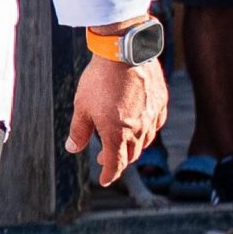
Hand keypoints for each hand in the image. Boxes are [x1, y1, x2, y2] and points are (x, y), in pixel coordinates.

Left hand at [65, 54, 167, 186]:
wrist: (124, 53)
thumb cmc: (99, 79)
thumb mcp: (81, 106)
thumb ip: (78, 131)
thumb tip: (72, 148)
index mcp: (117, 133)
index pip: (116, 163)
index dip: (109, 174)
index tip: (104, 179)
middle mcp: (138, 129)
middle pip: (132, 154)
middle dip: (119, 161)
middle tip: (105, 158)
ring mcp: (152, 116)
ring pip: (146, 141)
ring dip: (133, 147)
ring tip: (121, 144)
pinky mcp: (160, 103)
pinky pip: (156, 124)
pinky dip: (148, 131)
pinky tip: (141, 128)